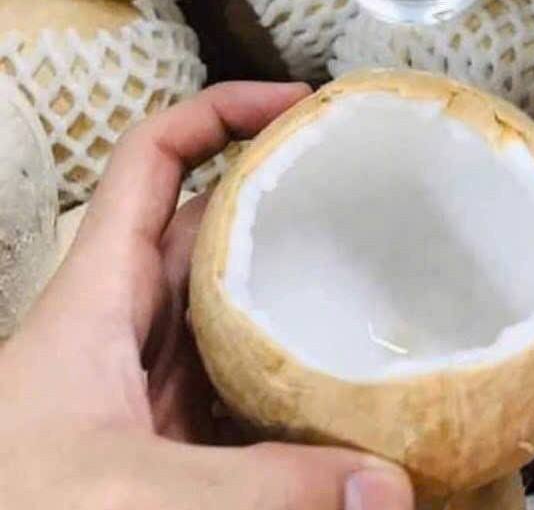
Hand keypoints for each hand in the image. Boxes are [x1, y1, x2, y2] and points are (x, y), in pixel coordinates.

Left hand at [0, 83, 414, 509]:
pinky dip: (292, 374)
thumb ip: (260, 486)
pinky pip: (243, 381)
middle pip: (212, 226)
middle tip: (369, 190)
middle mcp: (130, 323)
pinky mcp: (171, 437)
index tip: (299, 103)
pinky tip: (348, 385)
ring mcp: (153, 383)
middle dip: (283, 196)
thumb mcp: (126, 493)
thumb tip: (393, 486)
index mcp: (99, 293)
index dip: (220, 111)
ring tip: (378, 276)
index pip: (153, 159)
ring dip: (295, 289)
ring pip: (234, 306)